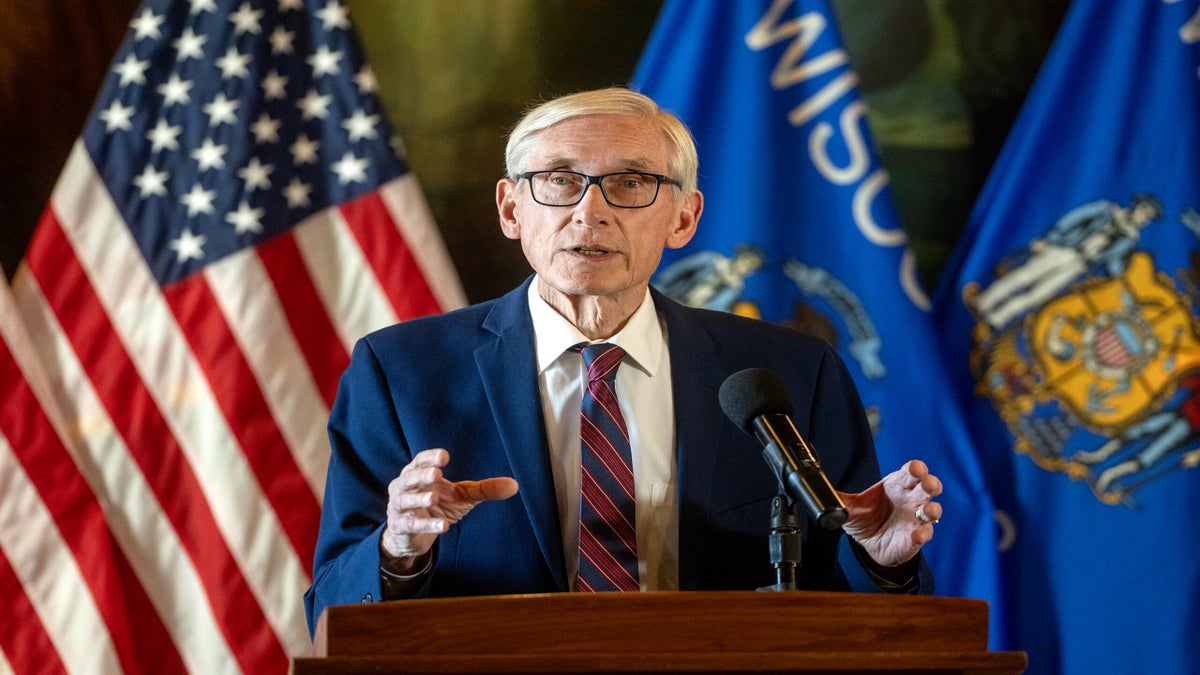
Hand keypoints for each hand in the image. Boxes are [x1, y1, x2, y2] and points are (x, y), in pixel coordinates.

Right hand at [381, 448, 518, 572]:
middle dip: (422, 475)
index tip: (444, 456)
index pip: (421, 461)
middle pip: (409, 477)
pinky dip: (426, 525)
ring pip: (405, 500)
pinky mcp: (400, 527)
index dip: (430, 458)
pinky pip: (411, 525)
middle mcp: (404, 487)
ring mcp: (399, 507)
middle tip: (436, 474)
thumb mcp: (462, 497)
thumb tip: (515, 485)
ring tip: (435, 498)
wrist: (414, 536)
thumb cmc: (438, 507)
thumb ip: (485, 489)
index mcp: (418, 474)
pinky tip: (443, 527)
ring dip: (419, 499)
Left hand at [838, 460, 941, 567]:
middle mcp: (911, 499)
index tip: (915, 469)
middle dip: (931, 484)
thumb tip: (819, 490)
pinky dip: (922, 534)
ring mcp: (916, 518)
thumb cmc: (867, 518)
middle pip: (928, 486)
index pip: (911, 472)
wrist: (869, 544)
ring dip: (932, 509)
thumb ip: (839, 498)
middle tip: (927, 485)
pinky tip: (916, 535)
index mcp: (897, 484)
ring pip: (933, 510)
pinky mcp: (917, 537)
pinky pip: (925, 534)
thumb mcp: (850, 507)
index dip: (916, 468)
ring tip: (926, 511)